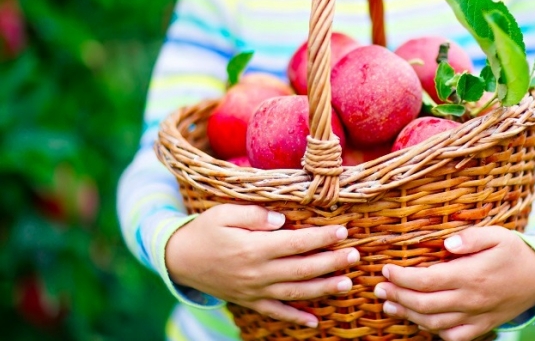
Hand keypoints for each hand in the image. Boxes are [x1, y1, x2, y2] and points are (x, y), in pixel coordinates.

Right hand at [165, 204, 359, 327]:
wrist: (179, 259)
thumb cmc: (204, 230)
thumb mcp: (224, 213)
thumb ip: (254, 214)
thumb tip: (283, 220)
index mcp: (253, 247)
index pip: (296, 243)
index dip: (321, 237)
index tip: (342, 230)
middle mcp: (257, 272)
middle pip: (302, 269)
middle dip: (332, 262)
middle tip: (355, 255)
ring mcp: (254, 291)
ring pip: (295, 293)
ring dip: (323, 289)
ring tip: (347, 283)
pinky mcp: (249, 302)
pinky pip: (276, 313)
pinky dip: (296, 318)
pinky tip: (315, 321)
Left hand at [374, 226, 534, 340]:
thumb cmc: (514, 252)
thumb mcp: (497, 235)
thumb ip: (470, 237)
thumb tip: (446, 243)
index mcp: (471, 275)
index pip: (428, 280)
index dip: (402, 277)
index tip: (386, 269)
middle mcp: (471, 299)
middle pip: (425, 304)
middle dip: (398, 296)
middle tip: (379, 288)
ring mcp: (476, 316)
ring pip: (434, 323)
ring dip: (408, 315)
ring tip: (389, 304)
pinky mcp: (481, 326)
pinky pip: (453, 336)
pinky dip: (433, 331)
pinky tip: (419, 320)